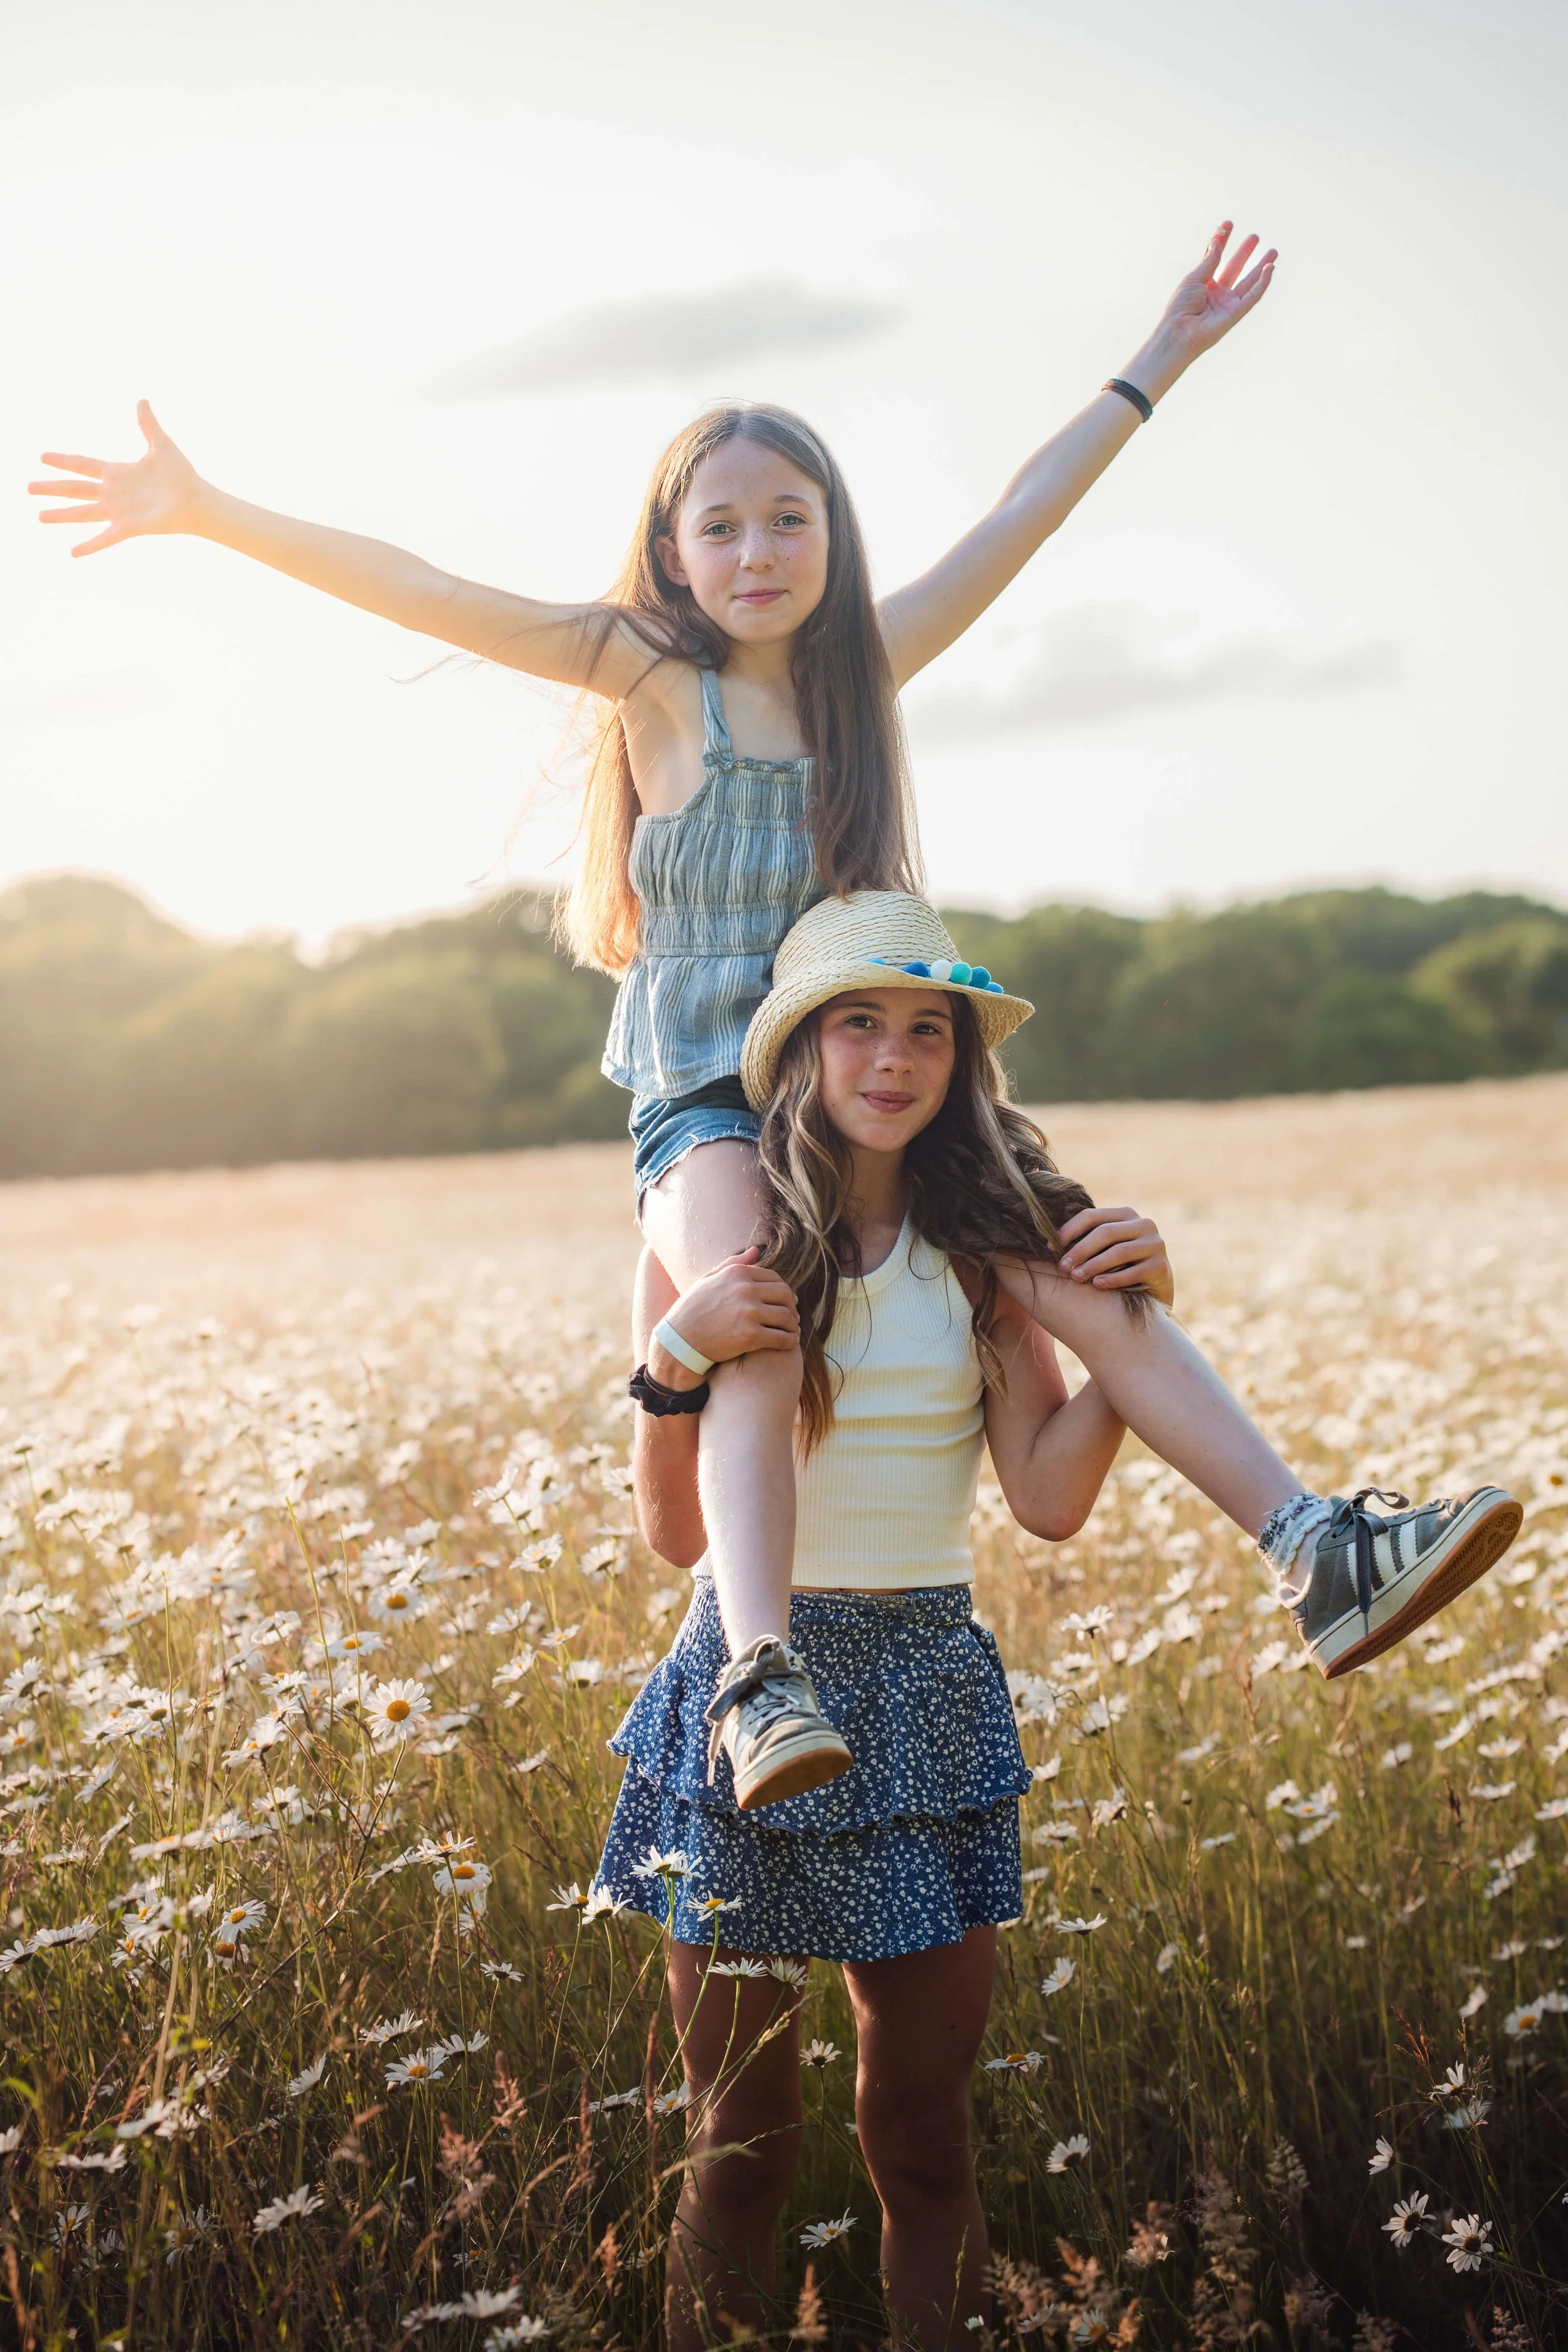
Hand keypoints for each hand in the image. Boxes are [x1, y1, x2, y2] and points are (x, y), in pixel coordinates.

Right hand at [30, 400, 205, 555]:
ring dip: (61, 515)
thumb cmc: (181, 474)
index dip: (63, 460)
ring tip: (40, 516)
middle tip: (28, 487)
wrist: (197, 500)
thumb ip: (148, 425)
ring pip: (83, 513)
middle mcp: (113, 493)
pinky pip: (105, 537)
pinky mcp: (129, 527)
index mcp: (117, 472)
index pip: (83, 464)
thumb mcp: (161, 445)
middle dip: (52, 488)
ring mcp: (119, 511)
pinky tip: (72, 552)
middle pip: (76, 489)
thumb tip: (142, 400)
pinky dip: (90, 545)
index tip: (42, 456)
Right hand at [648, 1248, 799, 1387]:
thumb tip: (756, 1249)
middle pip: (785, 1295)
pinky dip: (790, 1341)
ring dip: (793, 1325)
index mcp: (737, 1274)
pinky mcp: (750, 1336)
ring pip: (786, 1316)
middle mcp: (745, 1289)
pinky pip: (782, 1337)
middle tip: (792, 1317)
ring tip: (792, 1331)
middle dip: (792, 1307)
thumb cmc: (692, 1310)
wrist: (678, 1342)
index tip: (786, 1302)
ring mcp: (748, 1312)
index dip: (784, 1291)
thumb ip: (733, 1263)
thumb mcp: (708, 1280)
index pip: (774, 1278)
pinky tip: (789, 1343)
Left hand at [1056, 1205, 1173, 1308]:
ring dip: (1093, 1265)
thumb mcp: (1104, 1250)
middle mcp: (1144, 1224)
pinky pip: (1133, 1272)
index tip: (1049, 1247)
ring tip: (1076, 1277)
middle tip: (1063, 1267)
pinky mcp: (1162, 1266)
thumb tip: (1047, 1242)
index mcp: (1126, 1214)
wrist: (1153, 1292)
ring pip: (1119, 1252)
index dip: (1068, 1230)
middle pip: (1105, 1232)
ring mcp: (1156, 1244)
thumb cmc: (1119, 1268)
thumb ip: (1086, 1240)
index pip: (1092, 1216)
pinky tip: (1097, 1285)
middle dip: (1080, 1250)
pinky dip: (1112, 1279)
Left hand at [1153, 222, 1275, 364]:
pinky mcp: (1236, 313)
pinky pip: (1253, 296)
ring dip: (1261, 267)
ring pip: (1248, 282)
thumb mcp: (1194, 278)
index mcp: (1203, 284)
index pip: (1216, 258)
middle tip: (1255, 237)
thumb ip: (1209, 261)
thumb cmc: (1180, 307)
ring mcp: (1227, 304)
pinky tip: (1270, 268)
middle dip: (1245, 252)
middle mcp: (1216, 293)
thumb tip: (1217, 242)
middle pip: (1235, 268)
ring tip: (1273, 252)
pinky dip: (1262, 283)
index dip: (1222, 241)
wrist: (1179, 332)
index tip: (1228, 224)